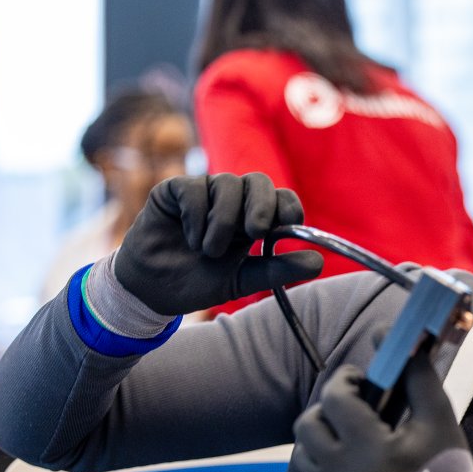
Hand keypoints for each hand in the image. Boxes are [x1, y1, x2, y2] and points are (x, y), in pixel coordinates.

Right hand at [114, 173, 322, 315]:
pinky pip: (194, 188)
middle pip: (259, 181)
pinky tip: (191, 239)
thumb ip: (278, 269)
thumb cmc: (200, 281)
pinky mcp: (174, 190)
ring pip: (227, 183)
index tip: (289, 224)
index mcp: (254, 220)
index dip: (288, 206)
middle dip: (261, 204)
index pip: (281, 199)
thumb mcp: (243, 280)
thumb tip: (318, 262)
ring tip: (210, 251)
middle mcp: (233, 202)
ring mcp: (204, 193)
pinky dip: (196, 216)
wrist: (154, 290)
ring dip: (223, 219)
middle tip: (255, 231)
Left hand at [292, 353, 472, 471]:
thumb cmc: (446, 465)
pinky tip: (355, 463)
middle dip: (327, 408)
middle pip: (308, 425)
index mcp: (374, 450)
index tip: (361, 380)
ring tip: (350, 434)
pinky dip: (328, 464)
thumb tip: (387, 333)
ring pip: (303, 452)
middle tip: (352, 407)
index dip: (345, 380)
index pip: (335, 398)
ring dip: (322, 435)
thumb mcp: (439, 417)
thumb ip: (416, 373)